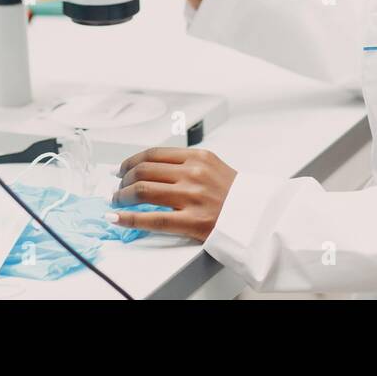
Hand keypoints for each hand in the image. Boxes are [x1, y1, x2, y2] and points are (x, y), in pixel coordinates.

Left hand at [110, 148, 236, 241]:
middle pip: (144, 170)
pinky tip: (116, 218)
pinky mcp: (192, 222)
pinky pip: (152, 219)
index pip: (154, 154)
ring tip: (116, 202)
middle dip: (124, 179)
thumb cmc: (236, 196)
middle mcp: (193, 174)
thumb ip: (186, 165)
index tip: (122, 168)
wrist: (259, 218)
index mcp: (198, 157)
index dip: (132, 161)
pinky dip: (128, 218)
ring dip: (122, 196)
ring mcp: (192, 197)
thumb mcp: (213, 168)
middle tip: (118, 187)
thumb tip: (152, 169)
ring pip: (143, 191)